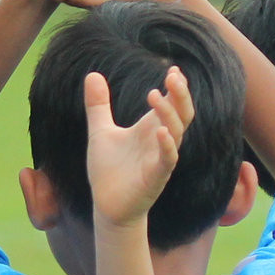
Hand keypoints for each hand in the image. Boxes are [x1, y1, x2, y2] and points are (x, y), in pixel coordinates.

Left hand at [84, 68, 191, 228]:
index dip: (177, 87)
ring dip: (169, 113)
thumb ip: (98, 105)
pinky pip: (167, 159)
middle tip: (173, 76)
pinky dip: (166, 145)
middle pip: (182, 114)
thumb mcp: (100, 131)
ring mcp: (160, 159)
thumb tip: (91, 74)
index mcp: (151, 129)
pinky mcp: (156, 177)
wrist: (107, 205)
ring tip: (154, 95)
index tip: (173, 69)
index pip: (173, 104)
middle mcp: (160, 141)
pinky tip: (159, 131)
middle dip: (181, 95)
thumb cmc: (108, 170)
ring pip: (176, 133)